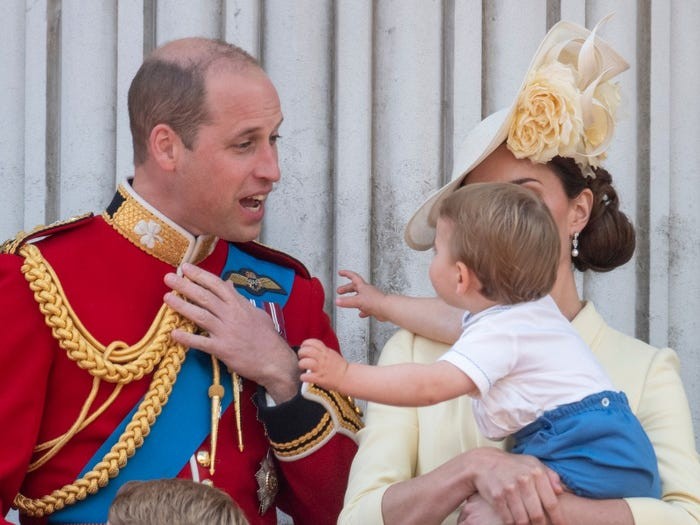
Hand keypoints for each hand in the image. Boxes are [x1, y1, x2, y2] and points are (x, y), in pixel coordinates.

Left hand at [163, 263, 299, 402]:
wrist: (275, 360)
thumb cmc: (266, 337)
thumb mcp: (256, 313)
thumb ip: (239, 299)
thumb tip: (228, 284)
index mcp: (240, 305)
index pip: (217, 285)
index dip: (200, 275)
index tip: (186, 268)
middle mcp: (232, 315)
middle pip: (205, 297)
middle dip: (186, 285)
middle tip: (169, 277)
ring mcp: (227, 332)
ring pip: (201, 315)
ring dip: (182, 306)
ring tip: (167, 298)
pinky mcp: (223, 349)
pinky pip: (201, 343)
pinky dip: (187, 338)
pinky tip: (174, 333)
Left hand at [298, 338, 348, 390]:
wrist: (347, 377)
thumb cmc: (339, 367)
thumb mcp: (332, 354)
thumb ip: (322, 350)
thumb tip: (312, 348)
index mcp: (326, 351)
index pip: (313, 342)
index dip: (305, 343)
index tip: (304, 347)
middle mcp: (322, 359)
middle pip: (306, 351)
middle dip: (301, 353)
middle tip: (302, 357)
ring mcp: (320, 368)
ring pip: (305, 362)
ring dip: (301, 364)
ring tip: (303, 367)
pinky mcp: (319, 378)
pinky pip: (306, 376)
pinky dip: (303, 377)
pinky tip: (305, 377)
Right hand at [335, 269, 388, 320]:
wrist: (387, 308)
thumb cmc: (375, 301)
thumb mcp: (357, 301)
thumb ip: (347, 301)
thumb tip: (337, 301)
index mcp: (363, 286)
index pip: (353, 277)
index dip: (346, 274)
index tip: (340, 273)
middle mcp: (367, 291)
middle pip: (355, 287)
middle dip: (346, 288)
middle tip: (339, 291)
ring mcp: (371, 299)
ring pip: (360, 297)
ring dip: (354, 299)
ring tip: (348, 303)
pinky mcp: (375, 306)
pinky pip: (367, 308)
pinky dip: (362, 310)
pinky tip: (361, 314)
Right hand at [463, 448, 564, 524]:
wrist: (483, 463)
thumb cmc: (512, 464)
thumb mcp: (532, 462)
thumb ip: (549, 474)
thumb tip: (561, 490)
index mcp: (536, 472)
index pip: (552, 503)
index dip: (558, 518)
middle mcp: (524, 480)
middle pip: (537, 515)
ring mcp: (509, 489)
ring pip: (523, 520)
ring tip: (528, 524)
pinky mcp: (497, 497)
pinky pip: (508, 519)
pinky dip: (513, 524)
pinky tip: (515, 521)